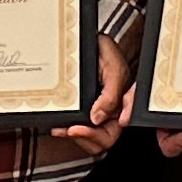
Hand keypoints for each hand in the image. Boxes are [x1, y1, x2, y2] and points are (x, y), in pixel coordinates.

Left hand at [53, 36, 137, 161]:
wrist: (87, 40)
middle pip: (101, 140)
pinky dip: (67, 131)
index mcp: (122, 104)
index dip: (97, 135)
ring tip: (60, 128)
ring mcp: (96, 112)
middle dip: (84, 138)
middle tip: (67, 129)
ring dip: (74, 137)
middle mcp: (111, 112)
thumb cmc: (104, 49)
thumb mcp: (112, 66)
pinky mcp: (82, 110)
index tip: (80, 127)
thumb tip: (96, 119)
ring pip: (88, 140)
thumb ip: (111, 94)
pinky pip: (76, 129)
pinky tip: (58, 124)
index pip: (114, 131)